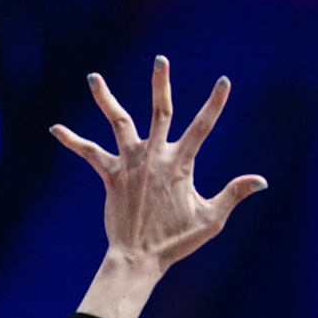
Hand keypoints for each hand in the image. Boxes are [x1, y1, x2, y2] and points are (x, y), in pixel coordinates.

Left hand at [51, 59, 265, 278]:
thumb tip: (262, 181)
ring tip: (93, 78)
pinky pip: (89, 153)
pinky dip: (73, 141)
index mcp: (180, 165)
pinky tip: (55, 129)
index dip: (215, 104)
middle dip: (160, 84)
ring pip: (118, 123)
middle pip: (159, 112)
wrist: (138, 257)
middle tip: (160, 60)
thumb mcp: (211, 219)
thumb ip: (234, 194)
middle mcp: (153, 157)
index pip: (201, 128)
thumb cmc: (176, 242)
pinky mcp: (110, 175)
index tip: (224, 82)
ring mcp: (129, 164)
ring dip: (105, 99)